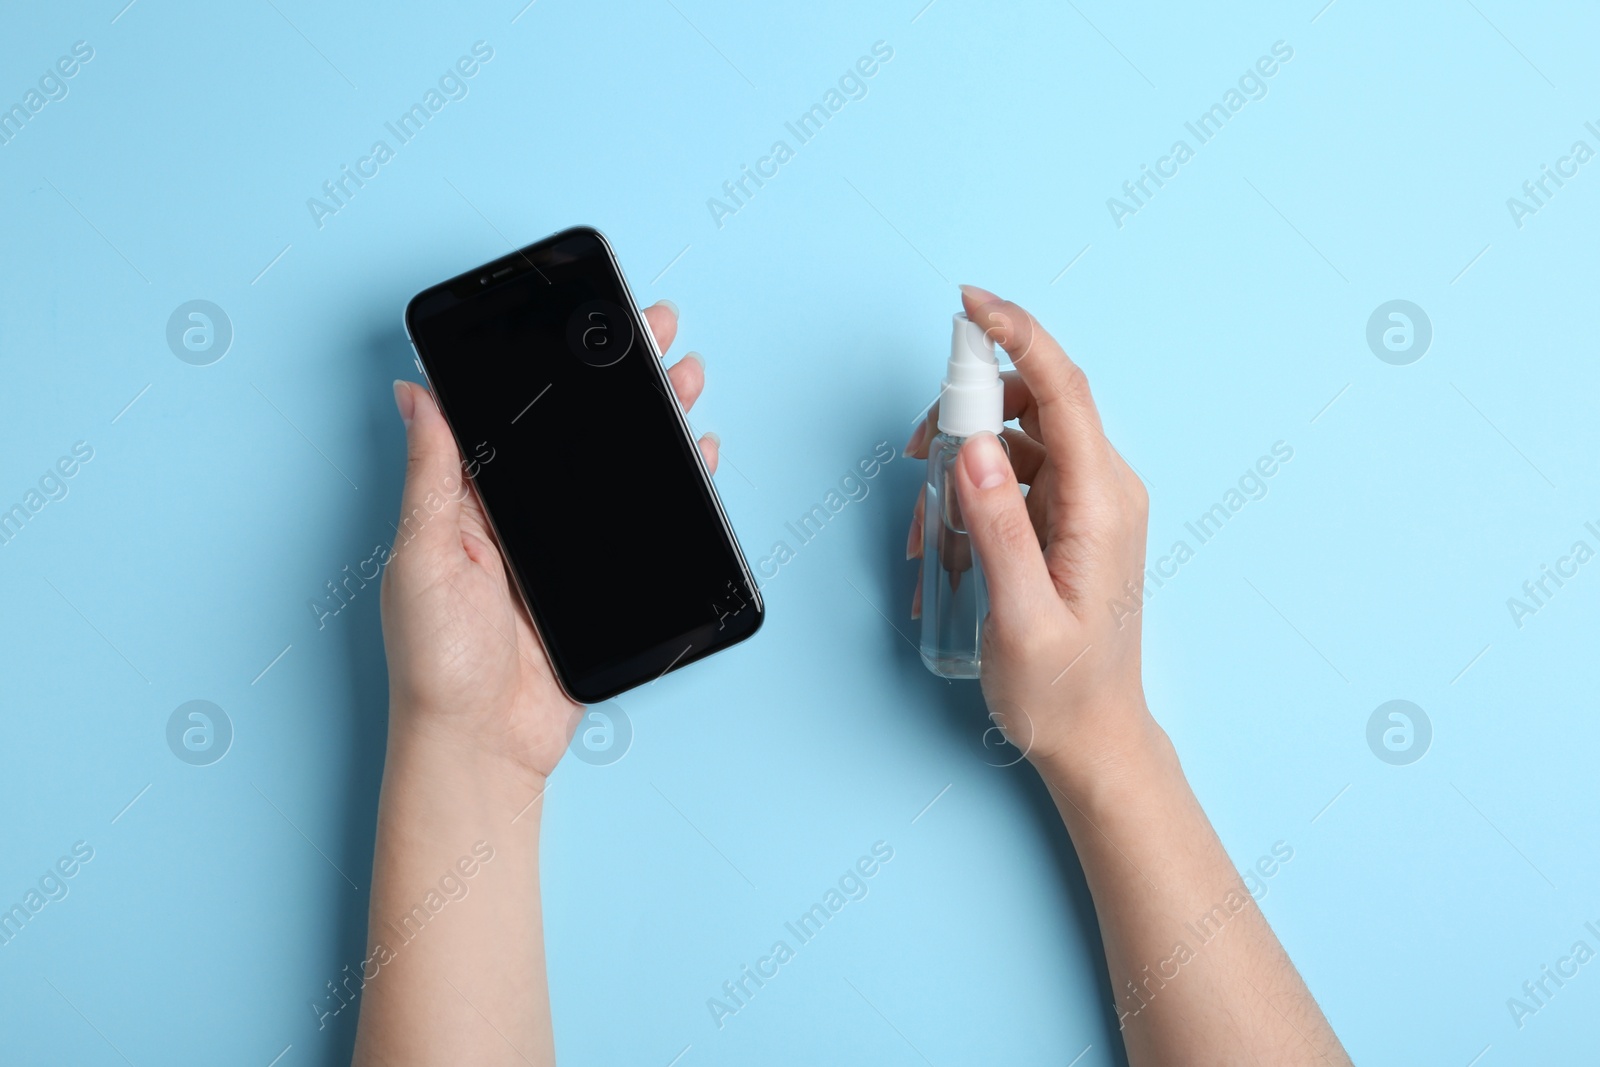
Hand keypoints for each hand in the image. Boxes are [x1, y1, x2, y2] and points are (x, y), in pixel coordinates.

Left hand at [381, 301, 715, 781]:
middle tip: (656, 333)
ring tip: (684, 381)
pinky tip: (695, 458)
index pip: (515, 415)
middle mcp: (519, 518)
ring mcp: (562, 551)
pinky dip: (671, 488)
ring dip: (652, 423)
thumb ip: (433, 476)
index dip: (551, 368)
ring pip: (615, 470)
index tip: (584, 324)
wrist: (484, 744)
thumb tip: (415, 395)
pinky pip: (641, 525)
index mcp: (469, 501)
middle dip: (619, 381)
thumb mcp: (425, 555)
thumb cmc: (436, 660)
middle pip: (575, 433)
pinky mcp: (598, 584)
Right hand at [906, 286, 1154, 786]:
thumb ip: (998, 528)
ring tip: (928, 522)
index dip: (1016, 334)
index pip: (1063, 388)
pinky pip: (1016, 474)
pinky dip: (974, 489)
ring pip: (1017, 436)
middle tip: (917, 452)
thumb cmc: (1061, 690)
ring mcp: (1088, 502)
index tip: (969, 304)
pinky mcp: (1070, 520)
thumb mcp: (1021, 616)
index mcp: (1101, 502)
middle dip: (966, 411)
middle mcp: (1103, 488)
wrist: (1093, 738)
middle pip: (1034, 402)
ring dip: (963, 459)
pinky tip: (947, 537)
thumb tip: (976, 447)